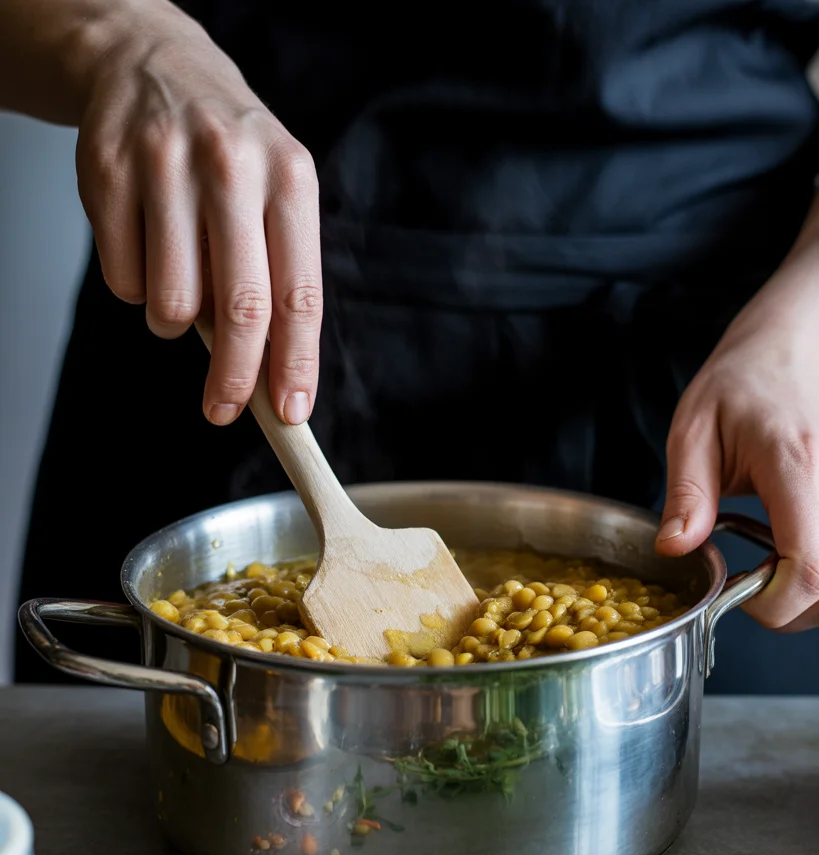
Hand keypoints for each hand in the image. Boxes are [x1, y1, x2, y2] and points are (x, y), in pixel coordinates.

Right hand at [75, 7, 320, 424]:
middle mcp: (231, 167)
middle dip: (233, 376)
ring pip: (171, 302)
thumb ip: (278, 274)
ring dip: (174, 323)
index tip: (290, 412)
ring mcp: (164, 166)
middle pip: (239, 308)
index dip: (295, 363)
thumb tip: (270, 373)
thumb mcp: (275, 194)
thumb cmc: (229, 153)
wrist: (154, 65)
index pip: (298, 293)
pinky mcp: (107, 172)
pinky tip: (146, 247)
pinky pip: (122, 278)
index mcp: (289, 178)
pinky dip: (135, 287)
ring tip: (180, 288)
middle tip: (223, 410)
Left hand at [656, 329, 818, 631]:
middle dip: (786, 613)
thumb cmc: (736, 394)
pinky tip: (778, 553)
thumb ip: (686, 495)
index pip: (812, 567)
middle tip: (744, 586)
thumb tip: (676, 548)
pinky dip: (810, 585)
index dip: (773, 602)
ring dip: (798, 602)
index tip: (734, 590)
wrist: (782, 367)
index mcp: (799, 464)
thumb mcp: (691, 434)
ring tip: (758, 566)